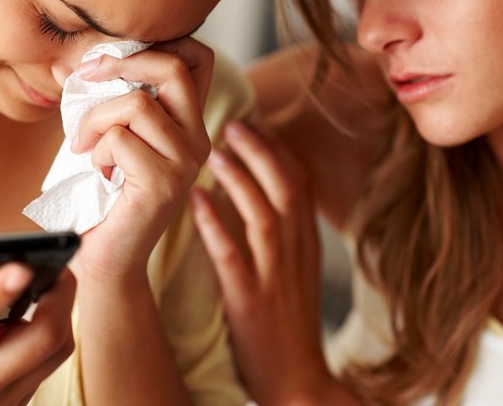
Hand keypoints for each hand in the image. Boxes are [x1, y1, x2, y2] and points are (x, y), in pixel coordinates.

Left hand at [71, 37, 212, 281]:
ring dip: (96, 119)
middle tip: (86, 77)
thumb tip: (73, 63)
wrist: (106, 258)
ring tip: (84, 146)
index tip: (112, 59)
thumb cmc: (104, 197)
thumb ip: (107, 102)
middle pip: (175, 67)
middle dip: (122, 62)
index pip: (197, 58)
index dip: (158, 43)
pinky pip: (120, 139)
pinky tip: (98, 172)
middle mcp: (198, 140)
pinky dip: (96, 150)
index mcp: (190, 124)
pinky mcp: (163, 183)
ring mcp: (185, 162)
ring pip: (137, 103)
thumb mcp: (111, 138)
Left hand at [190, 120, 355, 404]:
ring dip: (240, 178)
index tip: (255, 123)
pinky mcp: (251, 300)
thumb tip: (255, 196)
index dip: (278, 149)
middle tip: (233, 123)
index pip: (300, 184)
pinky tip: (195, 200)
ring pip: (265, 213)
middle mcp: (297, 253)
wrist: (296, 382)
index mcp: (307, 244)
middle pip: (287, 188)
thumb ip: (280, 235)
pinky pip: (232, 254)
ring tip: (214, 151)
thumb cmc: (286, 325)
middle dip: (262, 151)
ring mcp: (275, 276)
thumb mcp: (294, 273)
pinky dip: (215, 224)